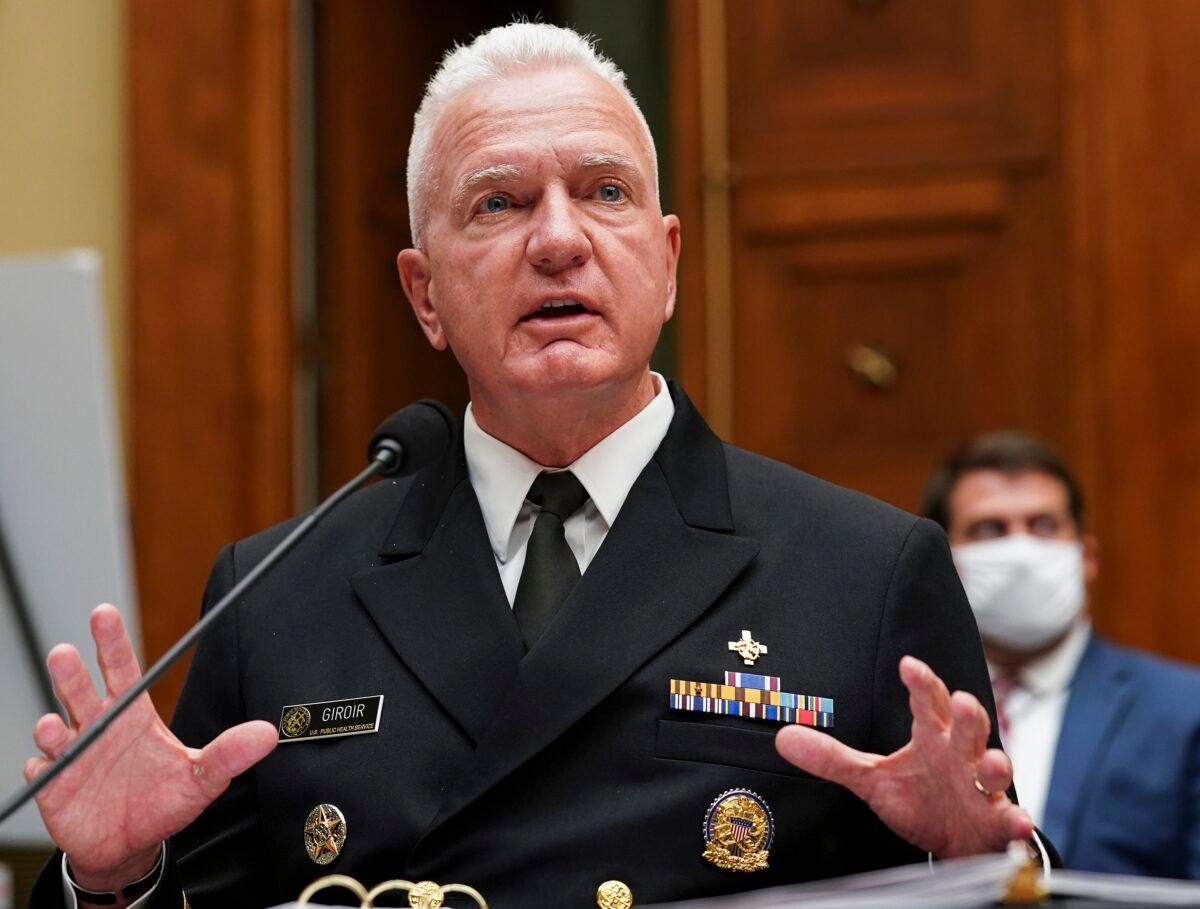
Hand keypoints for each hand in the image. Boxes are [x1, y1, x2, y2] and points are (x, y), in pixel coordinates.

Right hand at [24, 604, 277, 891]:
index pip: (121, 669)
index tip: (104, 614)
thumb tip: (267, 734)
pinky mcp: (52, 784)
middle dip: (70, 671)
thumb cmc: (163, 803)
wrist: (129, 846)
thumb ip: (230, 753)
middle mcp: (99, 728)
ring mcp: (73, 754)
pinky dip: (42, 767)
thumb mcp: (202, 778)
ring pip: (55, 727)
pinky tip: (49, 766)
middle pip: (80, 690)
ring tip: (55, 726)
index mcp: (133, 716)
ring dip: (52, 725)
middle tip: (65, 653)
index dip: (113, 642)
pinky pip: (40, 770)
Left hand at [775, 655, 1032, 857]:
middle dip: (966, 714)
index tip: (908, 665)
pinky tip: (1016, 822)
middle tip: (961, 700)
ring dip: (996, 764)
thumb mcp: (872, 779)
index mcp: (932, 738)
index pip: (926, 704)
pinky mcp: (997, 822)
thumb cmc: (921, 799)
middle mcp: (961, 756)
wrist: (959, 843)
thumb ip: (832, 758)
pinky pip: (1010, 819)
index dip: (920, 683)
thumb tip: (783, 736)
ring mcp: (983, 788)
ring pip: (994, 769)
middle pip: (966, 728)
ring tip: (995, 761)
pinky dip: (1015, 821)